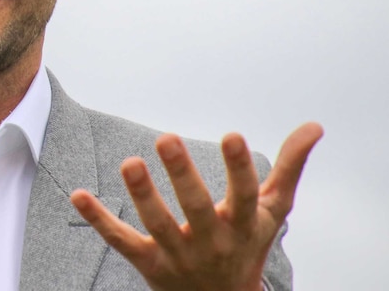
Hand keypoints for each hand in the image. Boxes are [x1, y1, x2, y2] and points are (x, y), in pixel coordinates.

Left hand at [70, 122, 322, 290]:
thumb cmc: (247, 245)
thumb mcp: (273, 211)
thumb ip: (289, 167)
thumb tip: (314, 126)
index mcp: (243, 225)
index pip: (244, 195)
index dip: (239, 168)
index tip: (232, 135)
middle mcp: (211, 242)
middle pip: (196, 208)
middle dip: (182, 175)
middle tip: (166, 138)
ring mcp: (178, 255)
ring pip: (157, 226)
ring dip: (142, 196)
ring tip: (129, 162)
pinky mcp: (148, 264)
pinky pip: (121, 241)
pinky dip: (98, 220)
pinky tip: (76, 194)